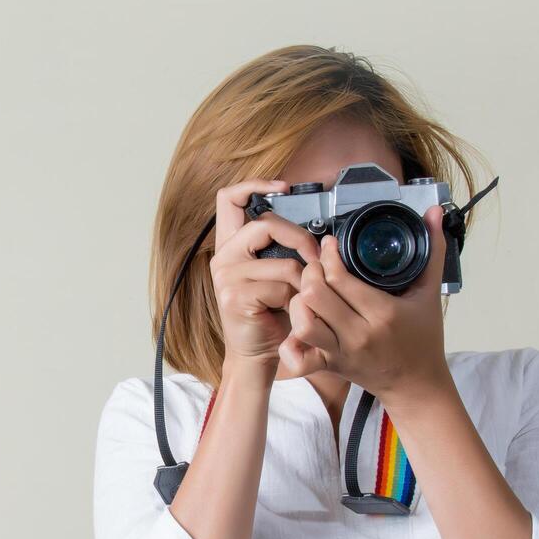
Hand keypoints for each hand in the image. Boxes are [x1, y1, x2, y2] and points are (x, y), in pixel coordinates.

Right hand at [209, 178, 323, 368]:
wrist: (256, 354)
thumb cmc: (270, 315)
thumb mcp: (274, 274)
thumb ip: (280, 249)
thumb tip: (314, 232)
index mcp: (231, 245)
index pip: (229, 198)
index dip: (255, 184)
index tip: (283, 186)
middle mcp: (223, 256)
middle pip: (266, 223)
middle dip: (300, 239)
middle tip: (314, 258)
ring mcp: (226, 275)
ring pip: (283, 262)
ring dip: (302, 282)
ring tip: (299, 297)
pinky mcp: (234, 295)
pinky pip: (281, 287)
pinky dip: (294, 300)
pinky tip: (288, 311)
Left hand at [281, 204, 454, 402]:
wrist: (417, 386)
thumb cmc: (423, 339)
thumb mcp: (430, 294)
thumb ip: (432, 249)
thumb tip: (435, 212)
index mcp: (383, 313)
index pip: (340, 277)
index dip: (328, 255)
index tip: (329, 244)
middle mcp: (358, 334)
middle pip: (314, 295)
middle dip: (310, 272)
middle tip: (317, 265)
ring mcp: (341, 352)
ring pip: (302, 321)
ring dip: (299, 302)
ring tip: (308, 292)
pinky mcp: (329, 366)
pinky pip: (299, 356)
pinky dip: (291, 341)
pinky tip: (298, 323)